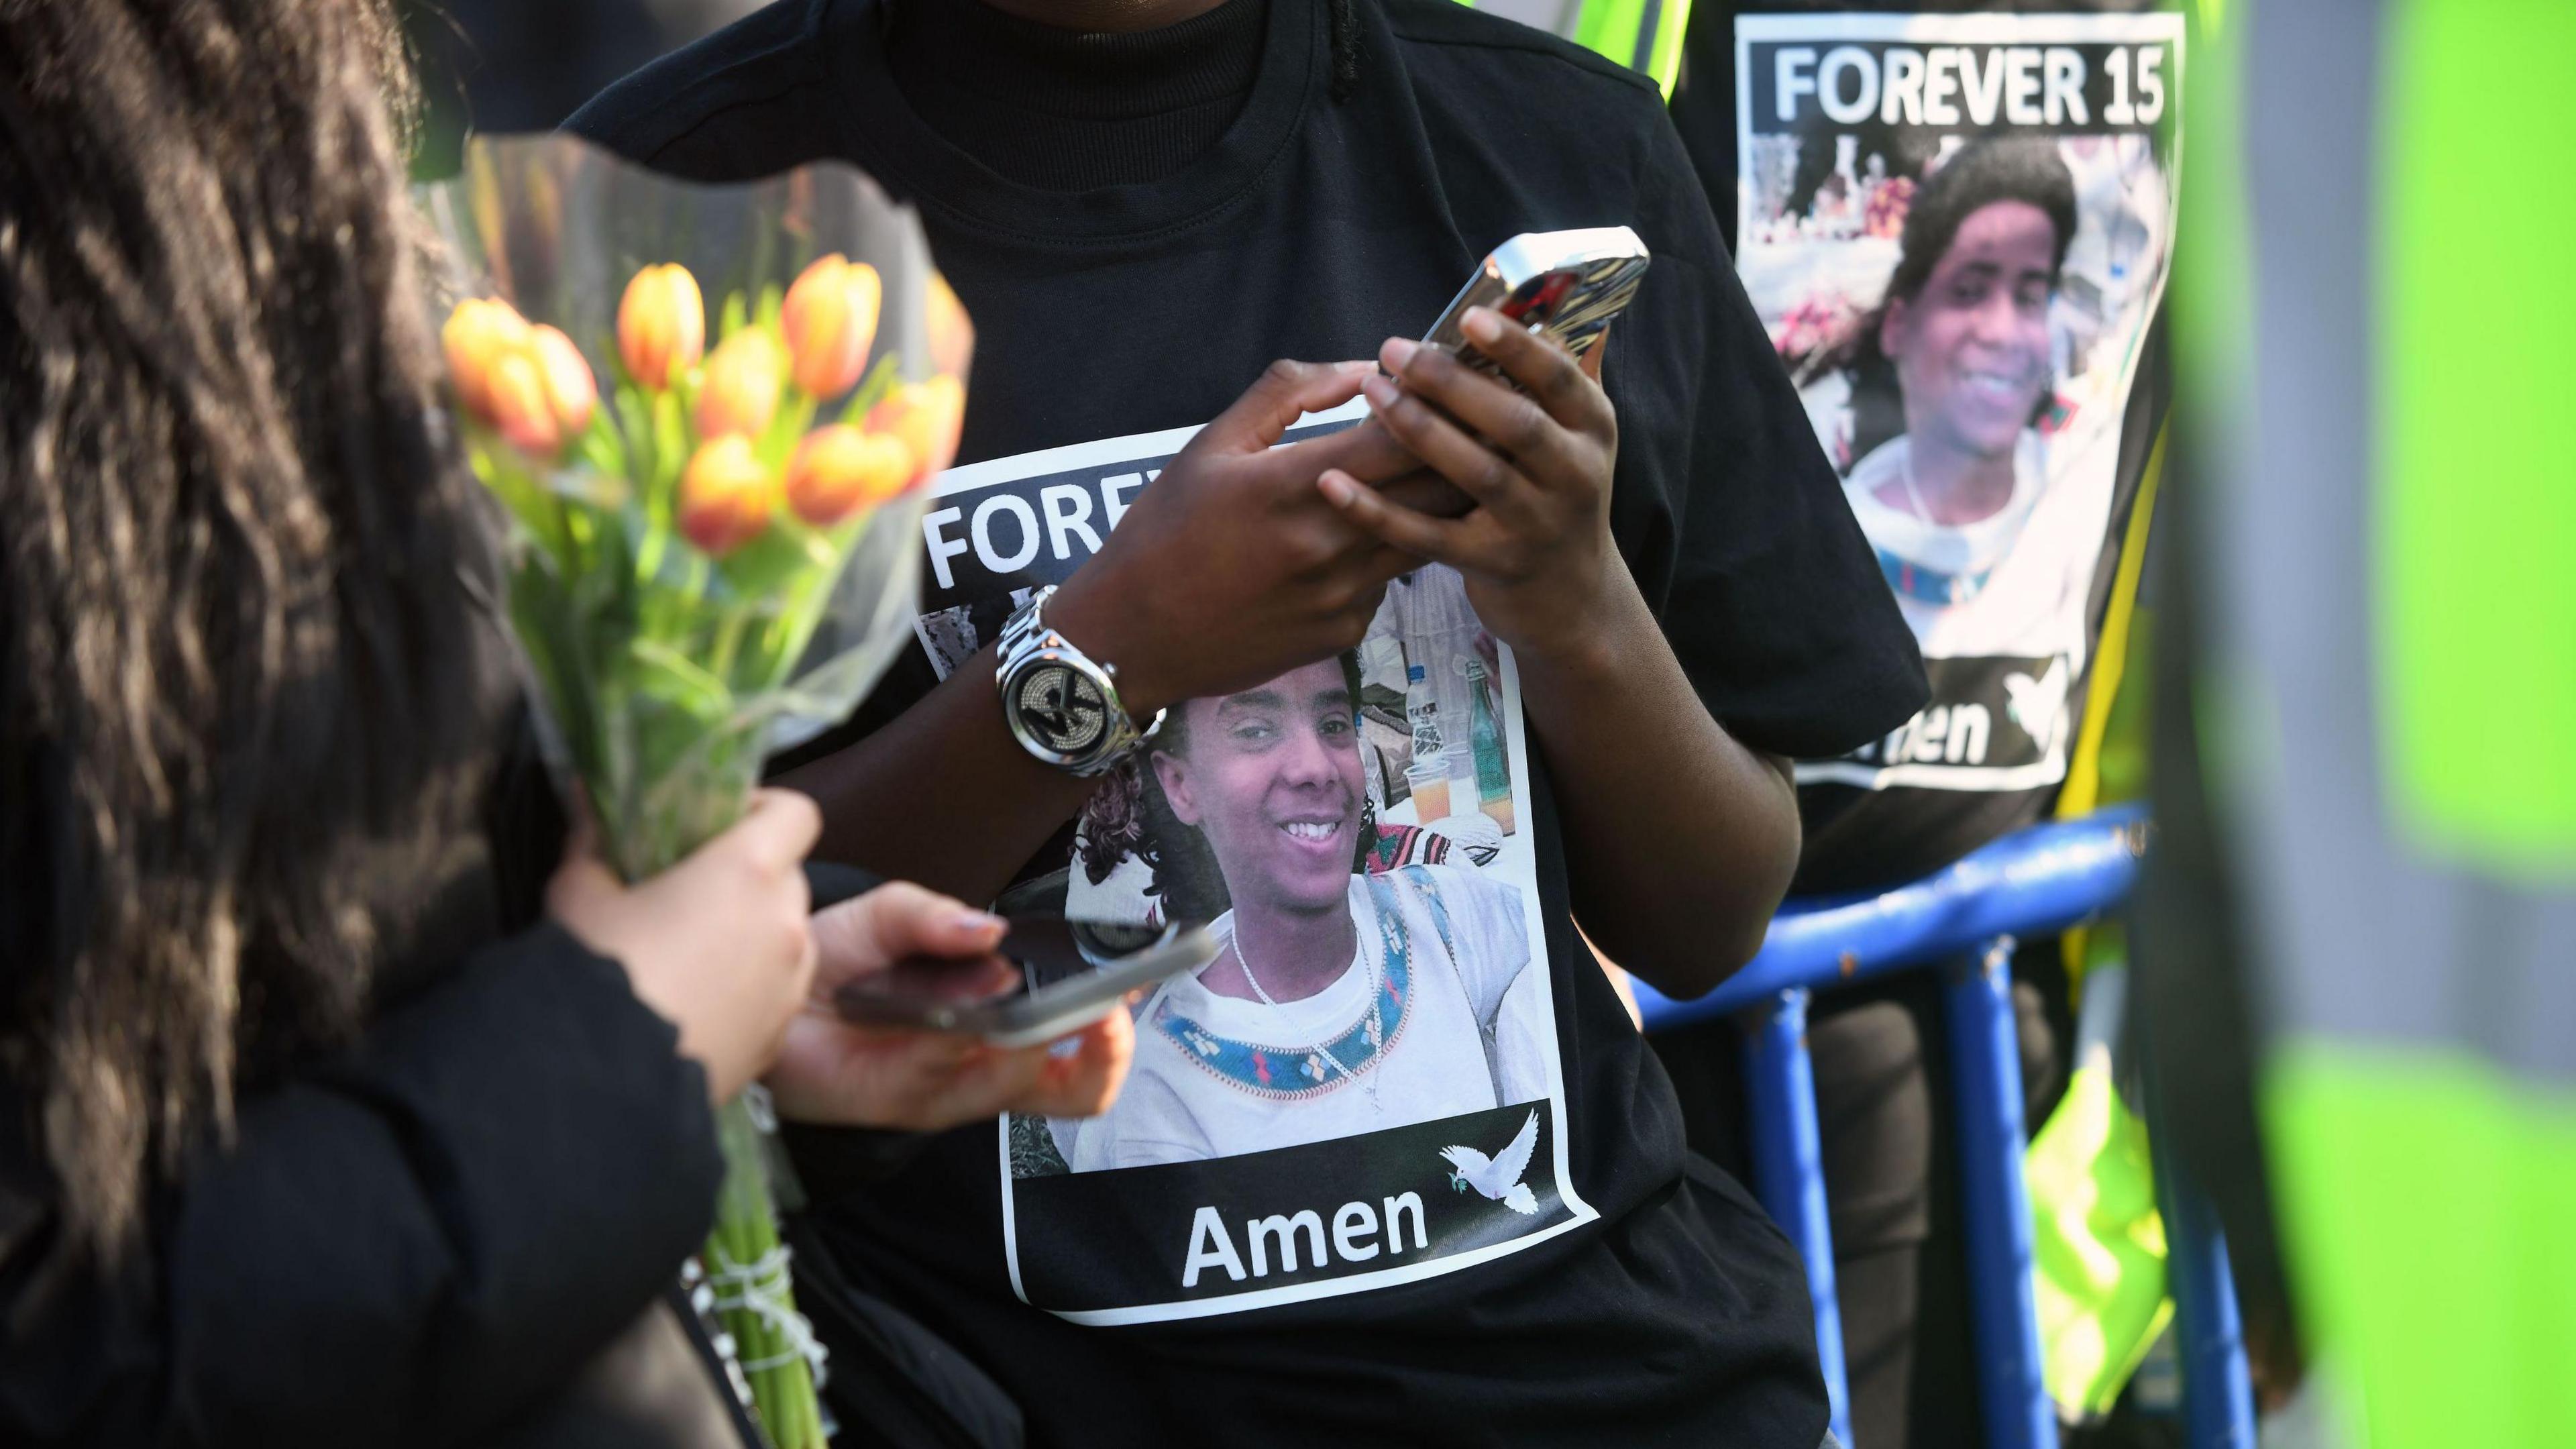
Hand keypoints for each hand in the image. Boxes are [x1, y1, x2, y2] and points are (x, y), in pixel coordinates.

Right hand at [548, 789, 820, 1104]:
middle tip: (691, 891)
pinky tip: (696, 1004)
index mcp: (748, 873)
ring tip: (692, 953)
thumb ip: (593, 843)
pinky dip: (749, 988)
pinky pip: (776, 995)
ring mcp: (791, 985)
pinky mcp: (778, 1038)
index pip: (797, 813)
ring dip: (753, 934)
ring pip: (787, 938)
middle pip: (789, 878)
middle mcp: (786, 924)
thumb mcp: (578, 894)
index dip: (762, 810)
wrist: (599, 1082)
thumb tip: (588, 803)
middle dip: (748, 877)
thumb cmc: (592, 971)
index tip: (718, 824)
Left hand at [764, 882, 1135, 1130]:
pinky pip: (952, 1081)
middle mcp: (987, 1062)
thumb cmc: (835, 958)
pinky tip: (965, 1015)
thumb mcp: (889, 915)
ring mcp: (950, 1088)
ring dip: (1036, 1042)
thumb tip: (992, 931)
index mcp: (1002, 1017)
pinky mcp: (904, 1104)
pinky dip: (965, 1044)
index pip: (1082, 1038)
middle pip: (1076, 1088)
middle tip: (1107, 1013)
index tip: (1138, 981)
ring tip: (1035, 1003)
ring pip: (1022, 1086)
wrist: (760, 989)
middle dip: (1103, 1055)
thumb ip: (936, 916)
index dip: (1118, 1022)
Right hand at [1045, 359, 1435, 715]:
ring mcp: (1343, 595)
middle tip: (1464, 428)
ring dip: (1436, 505)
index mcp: (1296, 486)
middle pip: (1437, 490)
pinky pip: (1387, 582)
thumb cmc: (1164, 532)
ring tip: (1431, 478)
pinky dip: (1385, 556)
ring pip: (1427, 537)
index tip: (1445, 387)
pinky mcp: (1346, 631)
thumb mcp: (1213, 444)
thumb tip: (1365, 369)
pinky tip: (1359, 544)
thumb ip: (1290, 393)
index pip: (1406, 438)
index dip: (1438, 407)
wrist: (1134, 638)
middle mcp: (1330, 544)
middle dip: (1457, 453)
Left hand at [1317, 311, 1624, 667]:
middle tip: (1397, 350)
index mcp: (1592, 429)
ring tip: (1372, 393)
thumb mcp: (1581, 436)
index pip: (1558, 378)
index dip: (1516, 346)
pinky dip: (1379, 512)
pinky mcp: (1494, 566)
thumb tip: (1560, 296)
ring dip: (1420, 430)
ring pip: (1476, 473)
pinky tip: (1334, 485)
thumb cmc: (1560, 497)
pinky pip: (1428, 537)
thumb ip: (1569, 370)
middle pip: (1514, 422)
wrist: (1572, 600)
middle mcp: (1574, 475)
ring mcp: (1536, 525)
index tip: (1468, 316)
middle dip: (1454, 384)